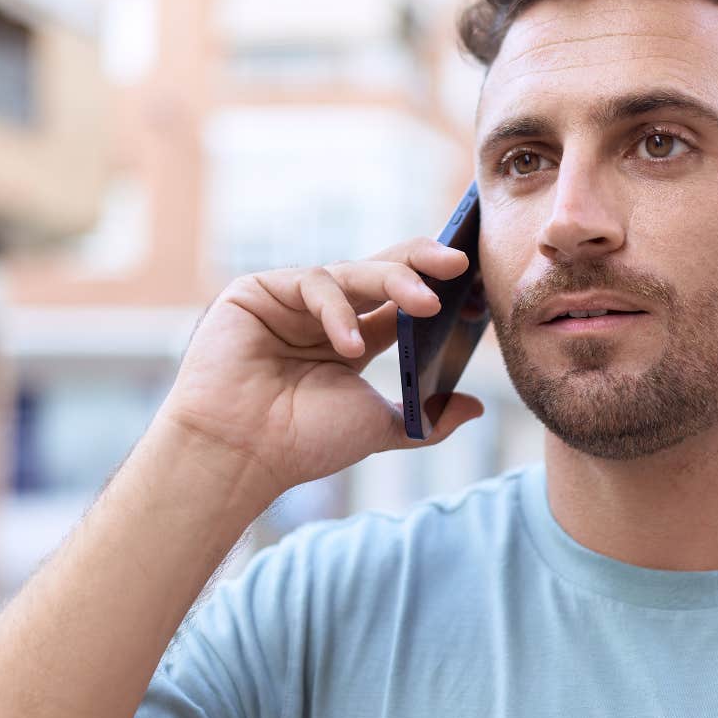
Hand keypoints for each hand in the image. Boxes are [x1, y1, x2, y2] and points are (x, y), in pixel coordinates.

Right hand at [156, 240, 486, 505]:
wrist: (241, 455)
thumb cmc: (302, 443)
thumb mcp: (381, 426)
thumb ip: (427, 417)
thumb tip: (476, 409)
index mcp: (352, 341)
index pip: (401, 302)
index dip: (439, 288)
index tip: (476, 284)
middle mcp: (324, 315)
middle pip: (381, 272)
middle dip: (423, 263)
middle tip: (460, 264)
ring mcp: (290, 301)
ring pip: (353, 272)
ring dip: (395, 282)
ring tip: (426, 306)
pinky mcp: (258, 291)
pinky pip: (312, 283)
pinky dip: (337, 312)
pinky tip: (350, 346)